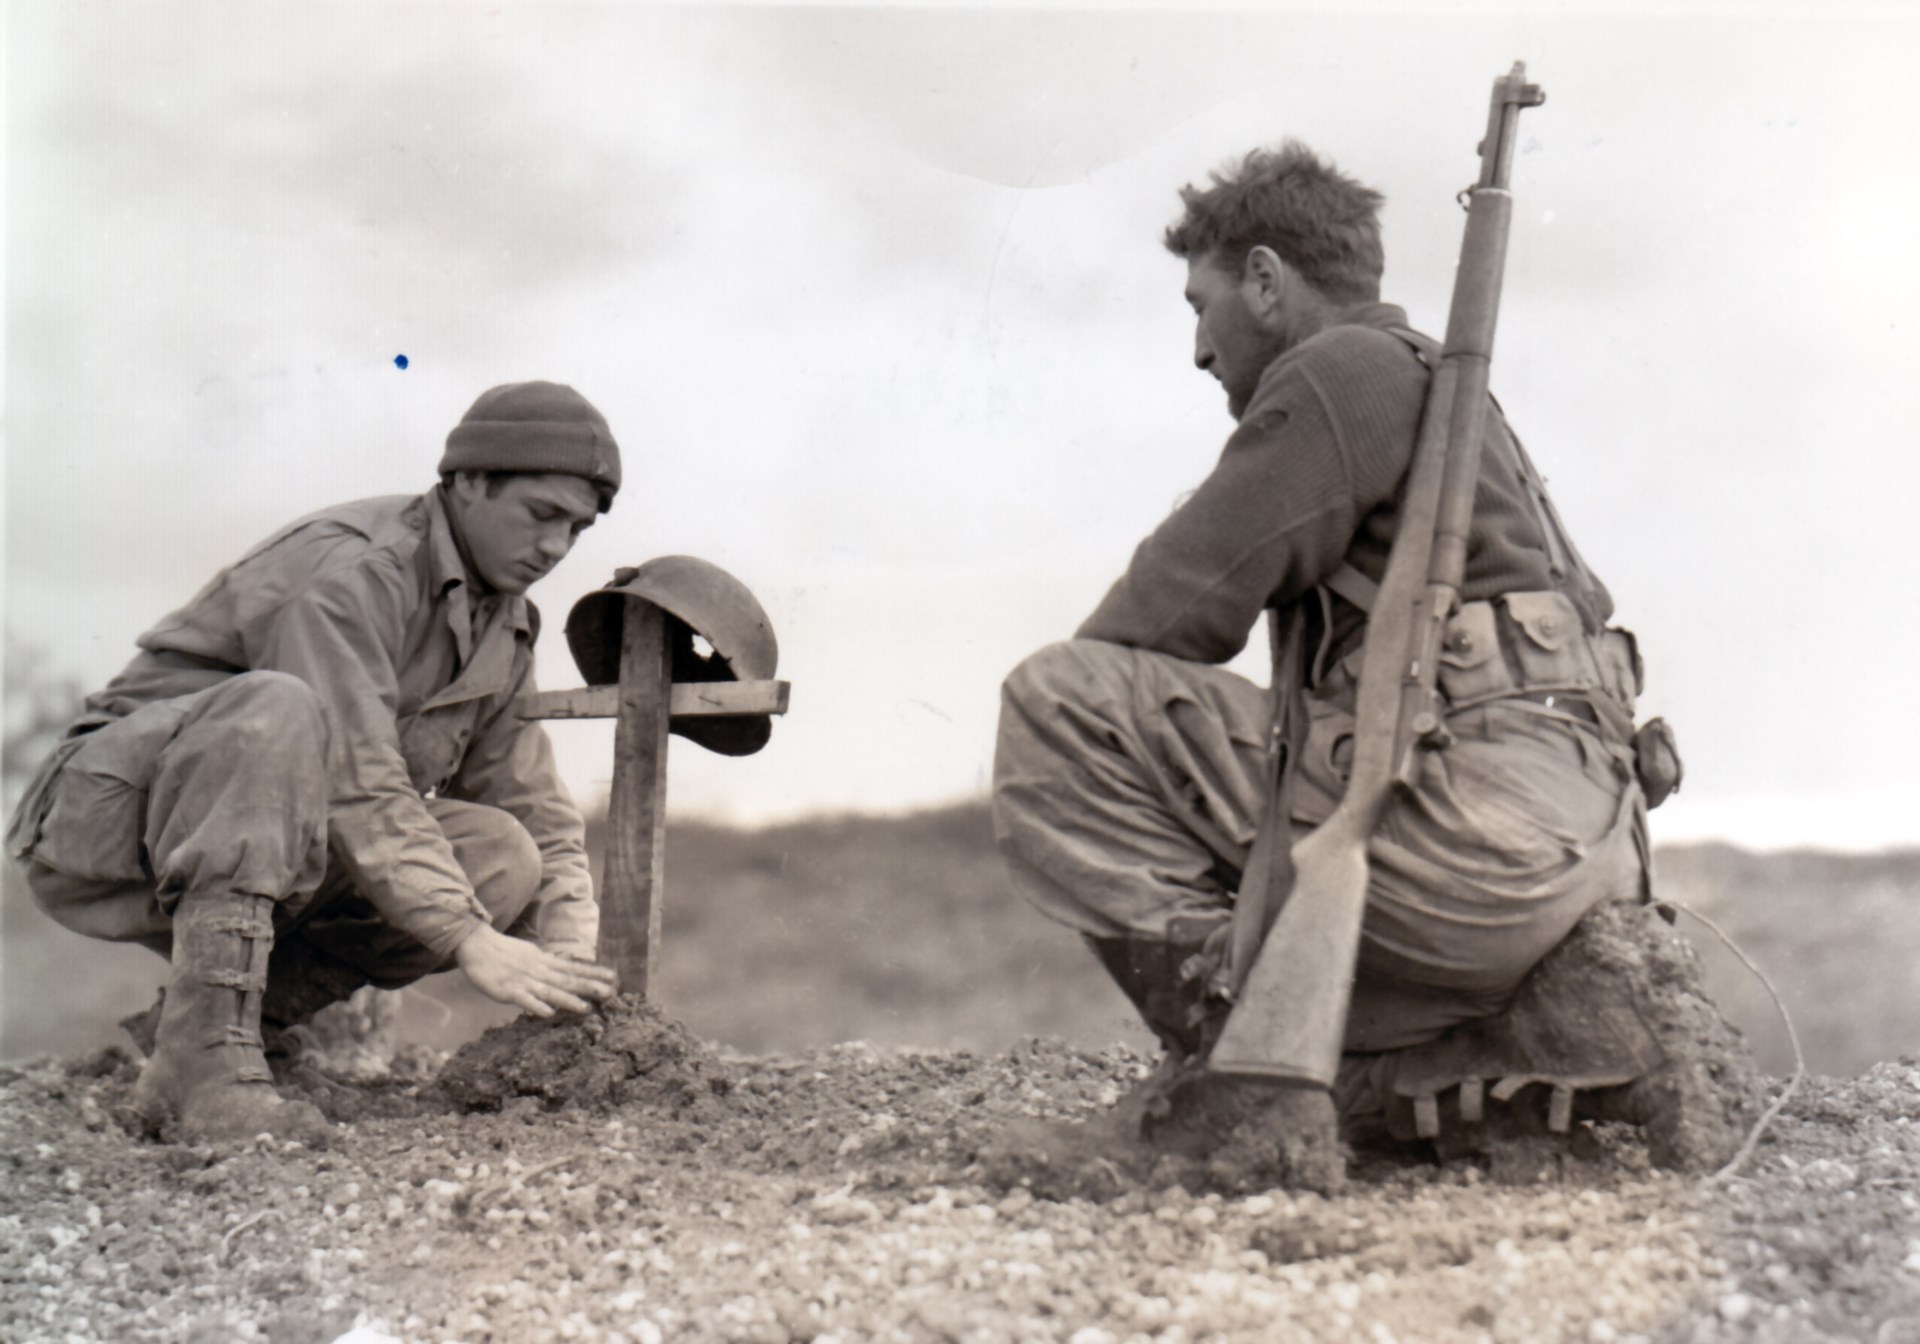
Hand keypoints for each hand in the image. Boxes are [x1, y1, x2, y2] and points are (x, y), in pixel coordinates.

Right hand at [454, 925, 618, 1016]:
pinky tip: (548, 1013)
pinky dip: (536, 1006)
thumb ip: (547, 964)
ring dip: (568, 1000)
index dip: (593, 972)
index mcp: (544, 961)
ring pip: (550, 991)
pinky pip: (524, 999)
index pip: (573, 967)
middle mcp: (538, 970)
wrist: (476, 945)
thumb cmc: (502, 951)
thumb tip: (565, 969)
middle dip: (590, 987)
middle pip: (568, 979)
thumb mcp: (530, 954)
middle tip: (611, 993)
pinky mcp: (507, 990)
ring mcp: (523, 980)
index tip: (613, 976)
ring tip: (586, 1009)